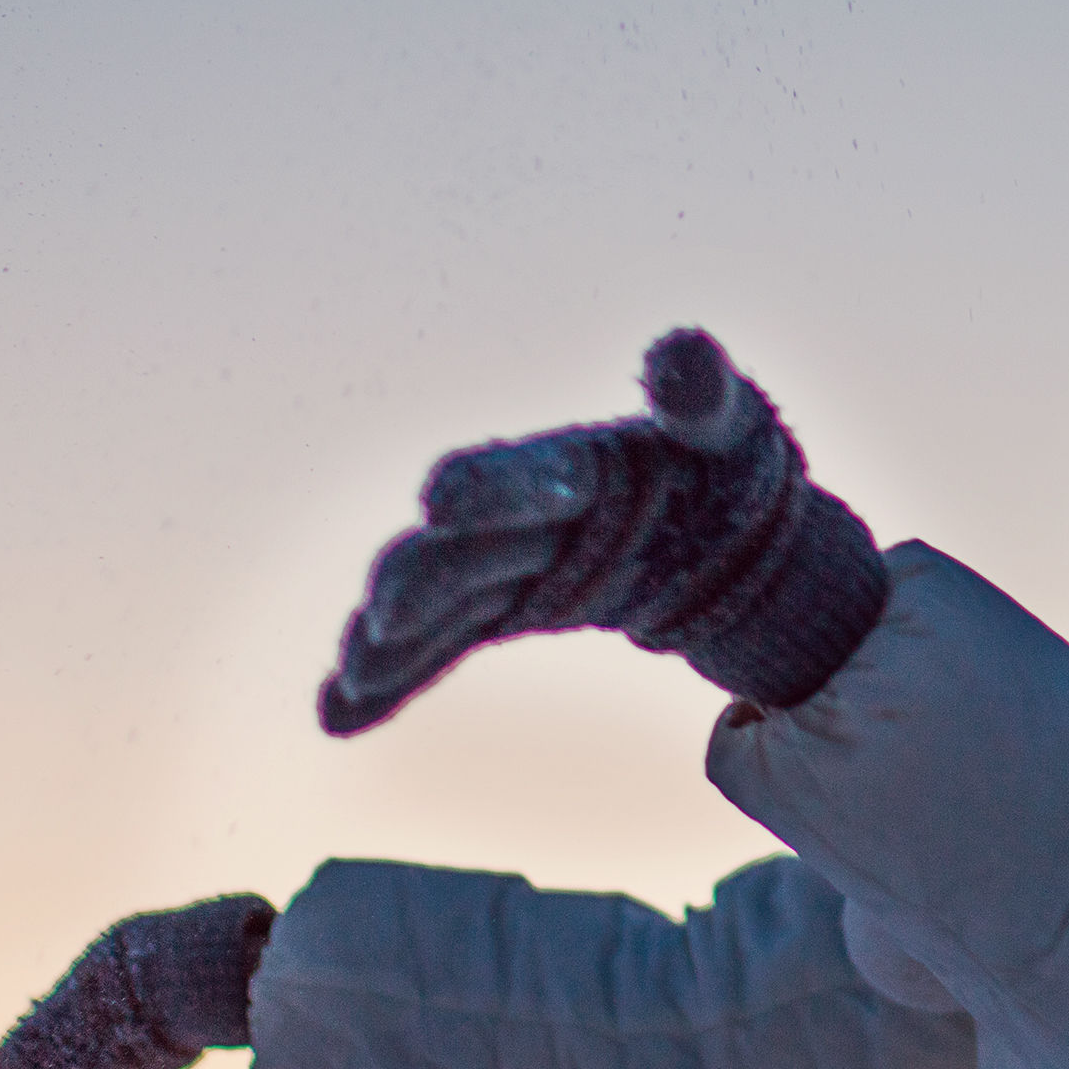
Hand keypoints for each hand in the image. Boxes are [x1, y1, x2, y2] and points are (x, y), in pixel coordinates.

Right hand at [318, 328, 884, 735]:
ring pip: (439, 606)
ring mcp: (512, 563)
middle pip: (462, 549)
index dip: (492, 488)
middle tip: (385, 616)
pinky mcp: (510, 609)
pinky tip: (336, 717)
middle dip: (421, 578)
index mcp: (577, 463)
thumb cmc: (729, 465)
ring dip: (389, 642)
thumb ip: (703, 394)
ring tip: (353, 679)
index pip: (526, 473)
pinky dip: (394, 683)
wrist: (727, 527)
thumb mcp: (732, 427)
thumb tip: (681, 351)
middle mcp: (527, 512)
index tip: (442, 499)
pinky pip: (446, 646)